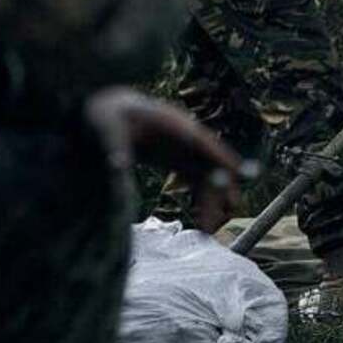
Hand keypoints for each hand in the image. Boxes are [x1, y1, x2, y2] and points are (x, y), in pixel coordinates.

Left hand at [84, 88, 243, 233]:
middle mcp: (184, 136)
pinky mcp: (175, 160)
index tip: (237, 174)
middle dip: (220, 188)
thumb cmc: (106, 114)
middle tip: (222, 218)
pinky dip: (202, 201)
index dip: (221, 156)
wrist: (105, 111)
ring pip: (207, 176)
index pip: (201, 140)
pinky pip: (196, 181)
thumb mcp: (106, 127)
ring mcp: (182, 148)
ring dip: (212, 201)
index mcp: (171, 122)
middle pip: (210, 162)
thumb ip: (115, 145)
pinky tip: (202, 222)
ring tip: (209, 230)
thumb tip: (118, 167)